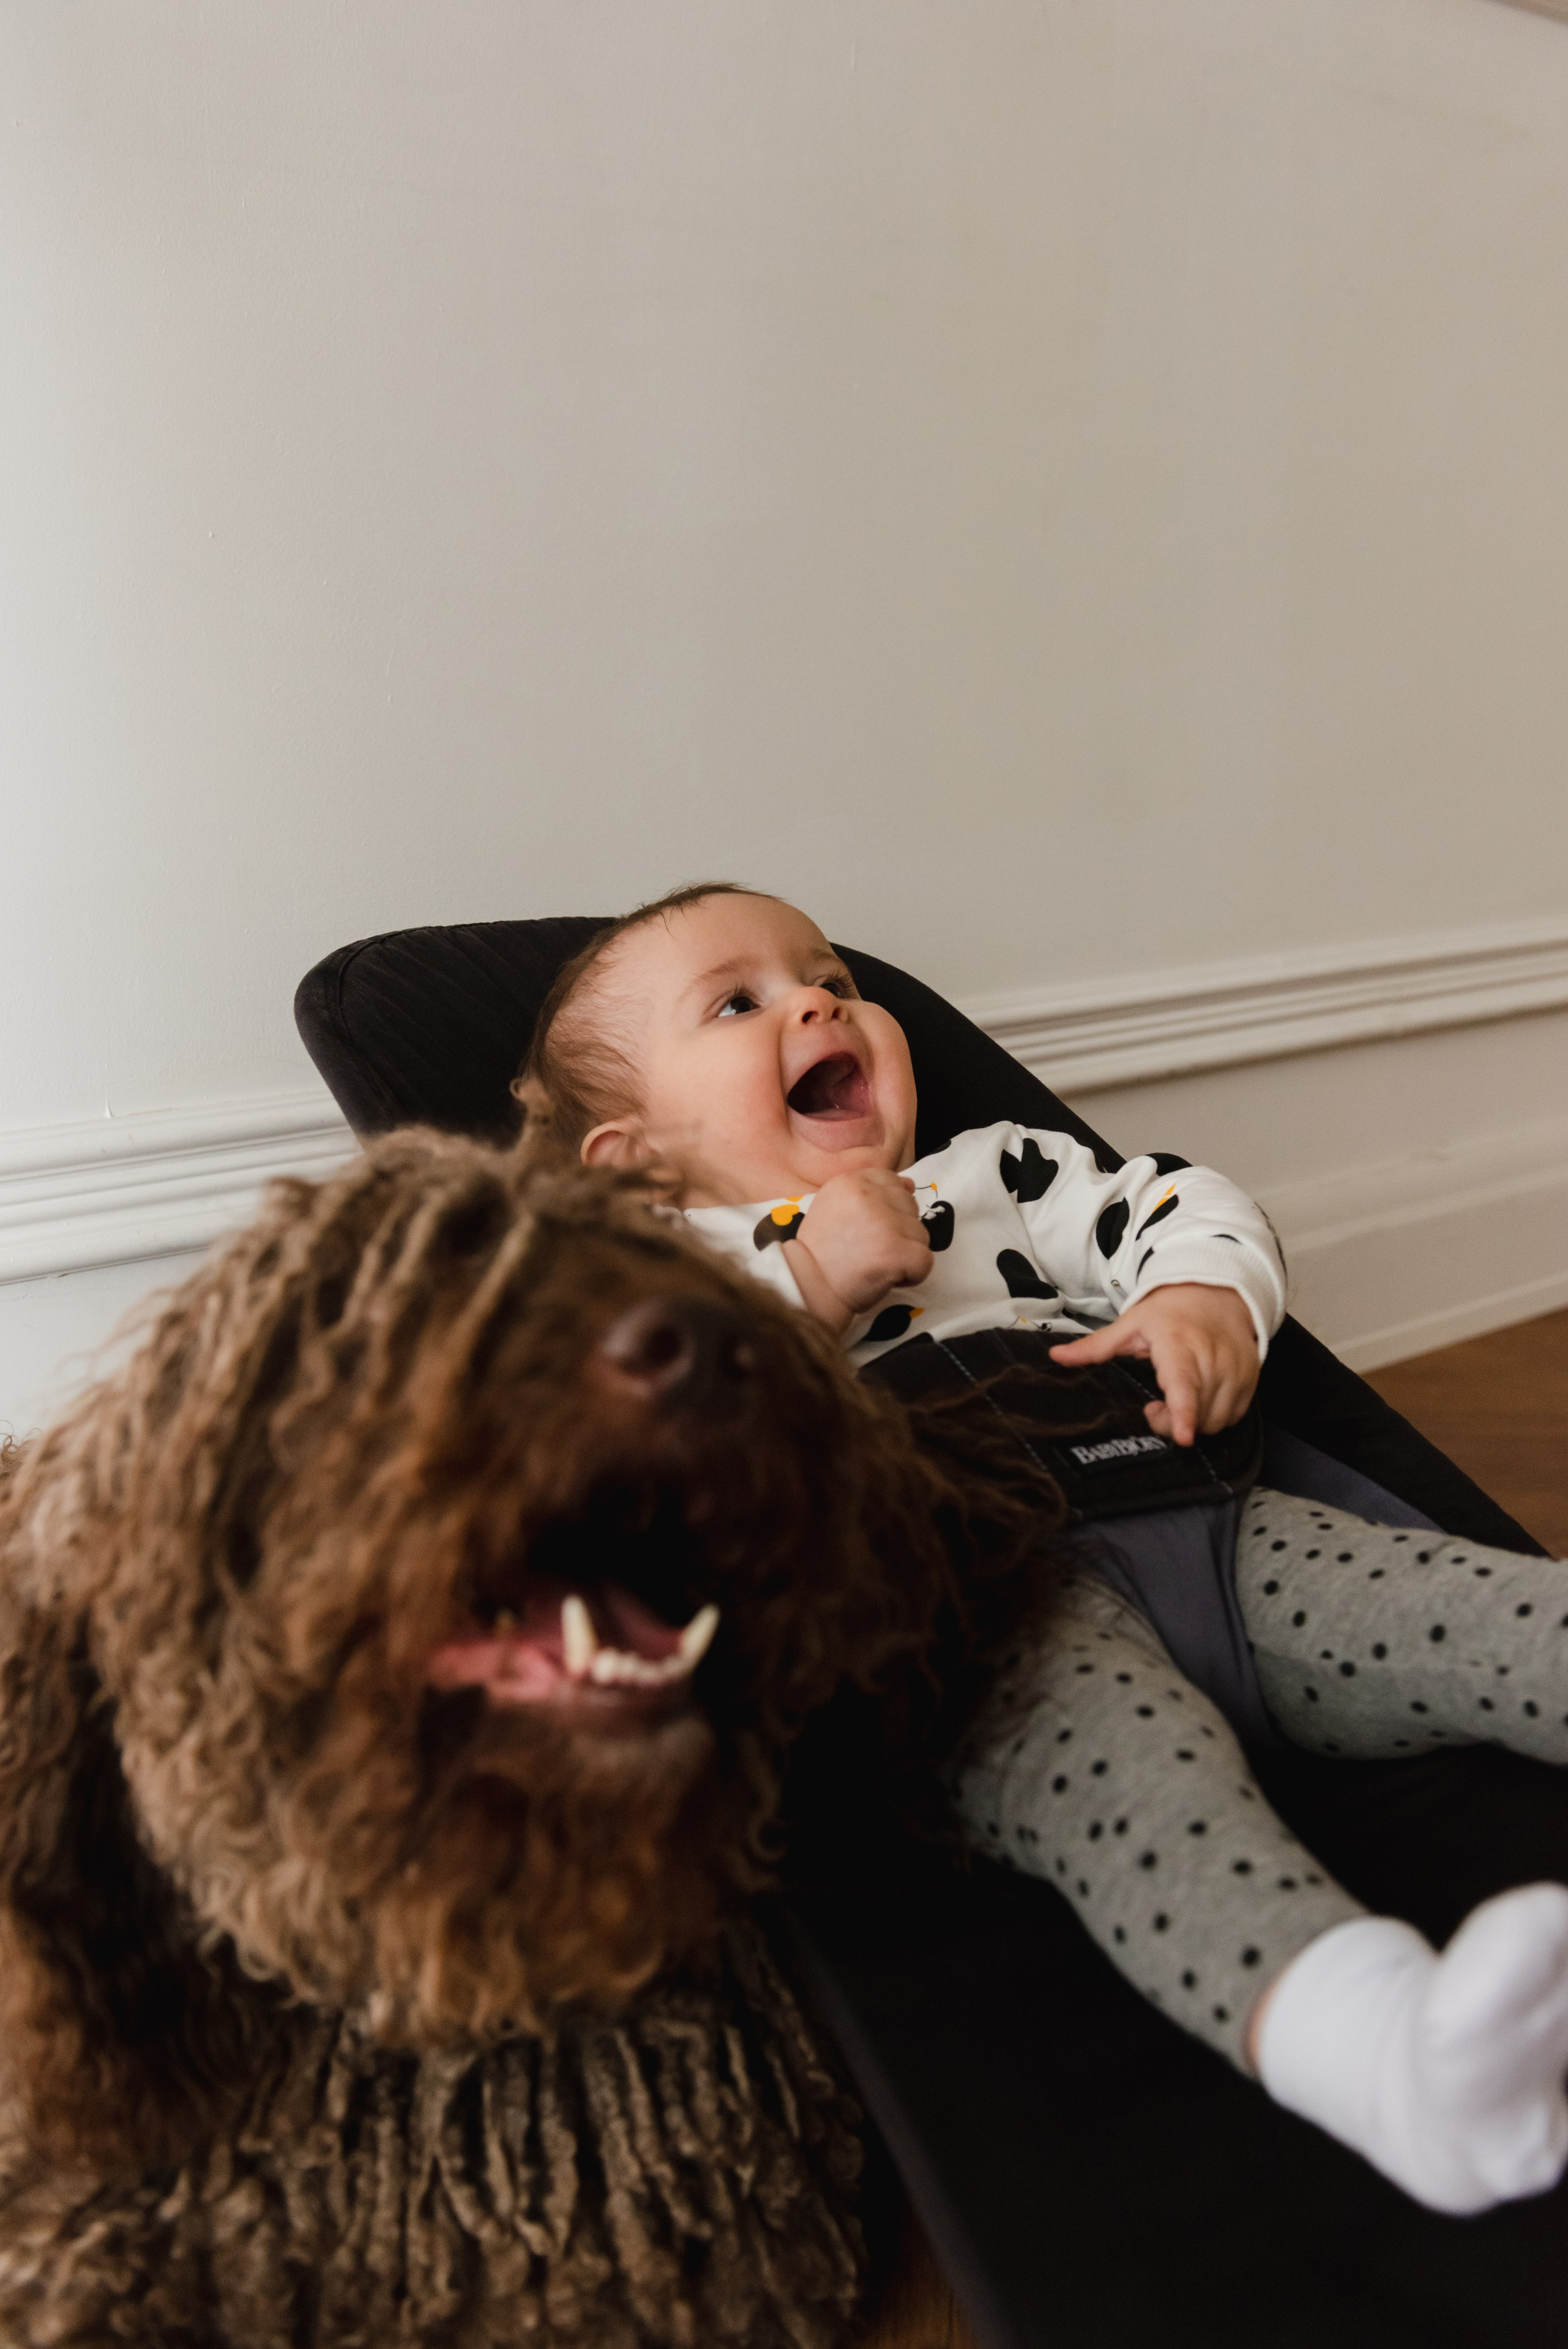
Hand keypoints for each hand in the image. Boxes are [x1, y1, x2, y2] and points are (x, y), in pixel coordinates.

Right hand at [783, 1169, 932, 1334]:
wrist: (808, 1290)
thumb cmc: (821, 1254)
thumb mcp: (834, 1209)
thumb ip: (869, 1193)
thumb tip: (909, 1185)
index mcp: (849, 1182)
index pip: (890, 1180)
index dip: (890, 1206)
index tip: (874, 1227)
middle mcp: (867, 1195)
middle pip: (910, 1205)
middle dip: (900, 1230)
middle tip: (872, 1249)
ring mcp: (884, 1223)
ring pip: (921, 1234)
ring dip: (906, 1253)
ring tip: (877, 1264)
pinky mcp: (896, 1252)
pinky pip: (925, 1261)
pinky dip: (913, 1275)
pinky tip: (888, 1278)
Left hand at [1048, 1283, 1258, 1447]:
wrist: (1220, 1292)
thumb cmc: (1172, 1312)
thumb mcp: (1132, 1323)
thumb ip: (1096, 1346)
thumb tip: (1056, 1356)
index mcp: (1179, 1344)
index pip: (1183, 1385)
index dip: (1183, 1414)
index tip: (1183, 1437)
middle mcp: (1212, 1358)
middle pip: (1197, 1414)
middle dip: (1170, 1422)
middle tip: (1154, 1407)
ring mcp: (1236, 1370)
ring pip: (1217, 1420)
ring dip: (1194, 1422)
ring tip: (1176, 1400)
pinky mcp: (1251, 1379)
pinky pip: (1234, 1416)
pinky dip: (1215, 1418)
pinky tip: (1200, 1400)